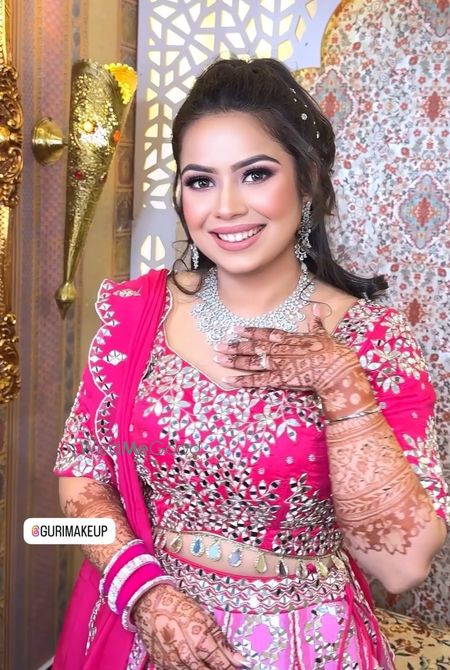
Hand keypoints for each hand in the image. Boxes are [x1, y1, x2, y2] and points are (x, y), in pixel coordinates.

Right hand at [132, 583, 249, 669]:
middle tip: (223, 665)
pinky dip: (189, 669)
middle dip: (216, 669)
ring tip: (208, 662)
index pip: (220, 663)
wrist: (150, 604)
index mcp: (199, 639)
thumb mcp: (204, 618)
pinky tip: (194, 663)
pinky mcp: (162, 666)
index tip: (239, 668)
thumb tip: (240, 660)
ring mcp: (172, 662)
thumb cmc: (179, 607)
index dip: (230, 667)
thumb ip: (222, 642)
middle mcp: (185, 654)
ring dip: (203, 669)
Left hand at [213, 313, 375, 417]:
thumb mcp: (323, 333)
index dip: (248, 331)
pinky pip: (256, 381)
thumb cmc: (331, 351)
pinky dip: (241, 381)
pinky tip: (228, 380)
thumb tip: (316, 308)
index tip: (235, 329)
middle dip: (234, 346)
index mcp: (288, 338)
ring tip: (217, 358)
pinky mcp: (278, 380)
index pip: (264, 333)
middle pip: (252, 347)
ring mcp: (277, 365)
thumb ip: (316, 321)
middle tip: (218, 345)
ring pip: (250, 362)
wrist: (336, 369)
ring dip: (233, 360)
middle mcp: (278, 350)